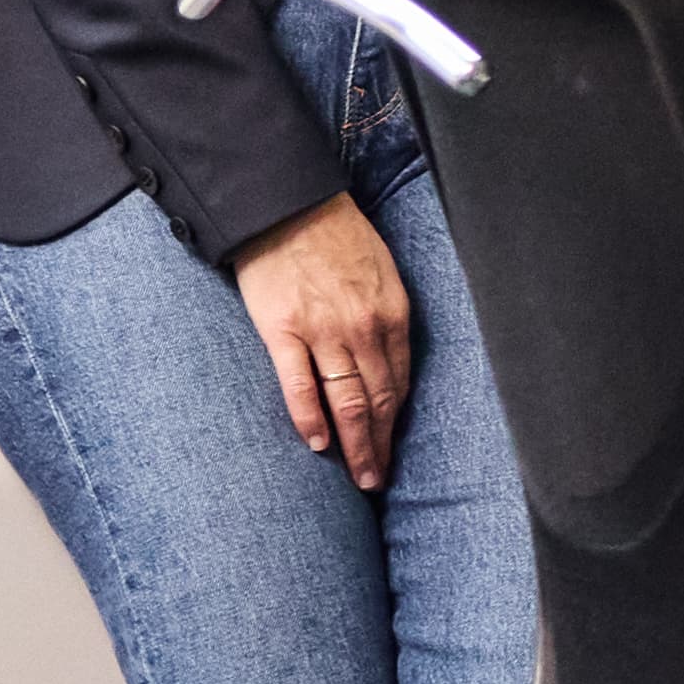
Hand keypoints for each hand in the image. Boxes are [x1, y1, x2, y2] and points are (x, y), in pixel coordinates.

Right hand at [229, 194, 419, 494]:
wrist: (287, 204)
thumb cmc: (336, 236)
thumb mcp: (382, 273)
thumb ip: (386, 318)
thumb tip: (388, 362)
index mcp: (392, 314)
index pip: (400, 382)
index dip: (398, 421)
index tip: (395, 448)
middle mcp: (364, 328)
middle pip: (379, 401)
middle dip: (381, 445)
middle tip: (378, 479)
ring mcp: (323, 332)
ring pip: (348, 401)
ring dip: (356, 445)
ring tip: (359, 477)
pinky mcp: (283, 330)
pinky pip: (300, 385)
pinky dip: (312, 419)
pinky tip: (319, 445)